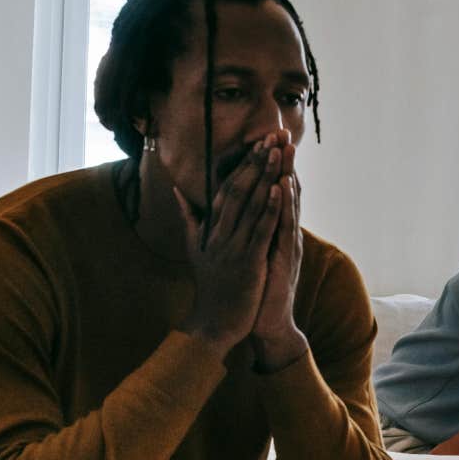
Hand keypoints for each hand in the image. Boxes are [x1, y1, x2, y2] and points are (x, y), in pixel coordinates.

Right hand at [174, 139, 281, 352]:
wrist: (212, 323)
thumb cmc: (210, 286)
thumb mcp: (194, 248)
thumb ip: (189, 218)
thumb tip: (178, 192)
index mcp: (210, 228)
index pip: (227, 188)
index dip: (243, 164)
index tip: (258, 142)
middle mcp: (219, 233)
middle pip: (239, 189)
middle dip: (257, 162)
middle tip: (272, 136)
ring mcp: (232, 247)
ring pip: (251, 205)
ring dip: (266, 177)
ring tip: (278, 151)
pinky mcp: (247, 262)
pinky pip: (260, 230)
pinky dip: (271, 209)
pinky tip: (281, 189)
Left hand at [251, 130, 307, 370]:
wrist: (267, 322)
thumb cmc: (257, 288)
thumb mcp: (250, 253)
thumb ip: (249, 231)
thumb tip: (240, 210)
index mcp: (273, 230)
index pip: (274, 192)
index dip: (271, 165)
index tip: (267, 139)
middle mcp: (284, 233)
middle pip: (285, 191)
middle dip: (283, 162)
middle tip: (282, 132)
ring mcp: (286, 245)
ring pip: (288, 204)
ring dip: (287, 175)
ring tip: (286, 149)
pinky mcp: (285, 258)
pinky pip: (285, 228)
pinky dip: (285, 206)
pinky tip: (284, 186)